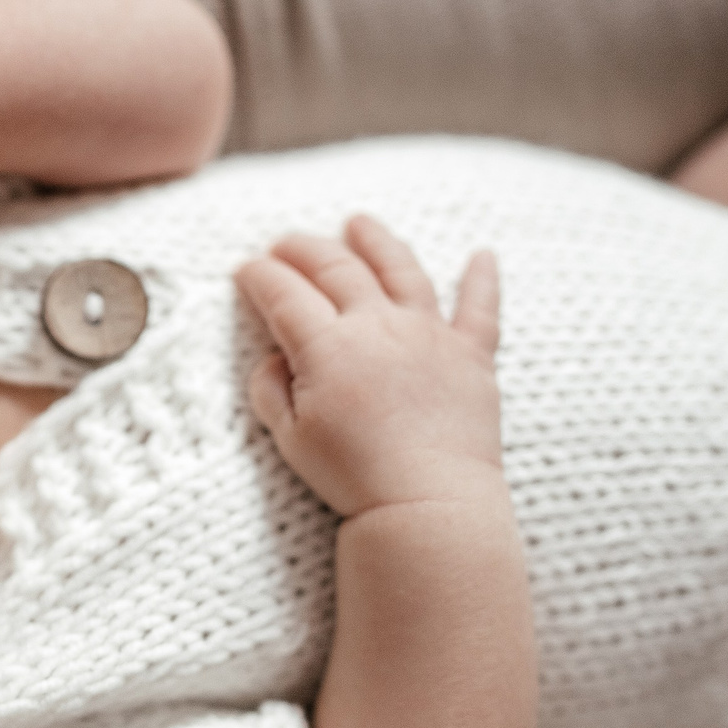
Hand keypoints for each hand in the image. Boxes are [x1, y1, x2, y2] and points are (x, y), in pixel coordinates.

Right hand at [235, 215, 502, 516]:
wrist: (428, 504)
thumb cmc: (354, 478)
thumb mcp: (290, 439)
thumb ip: (271, 390)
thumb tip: (274, 357)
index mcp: (328, 346)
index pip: (283, 294)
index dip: (258, 276)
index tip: (244, 269)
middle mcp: (379, 325)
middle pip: (336, 267)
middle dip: (303, 249)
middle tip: (284, 243)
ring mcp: (429, 335)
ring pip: (402, 269)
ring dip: (377, 241)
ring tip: (359, 223)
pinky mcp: (472, 355)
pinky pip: (481, 308)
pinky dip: (483, 279)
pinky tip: (483, 255)